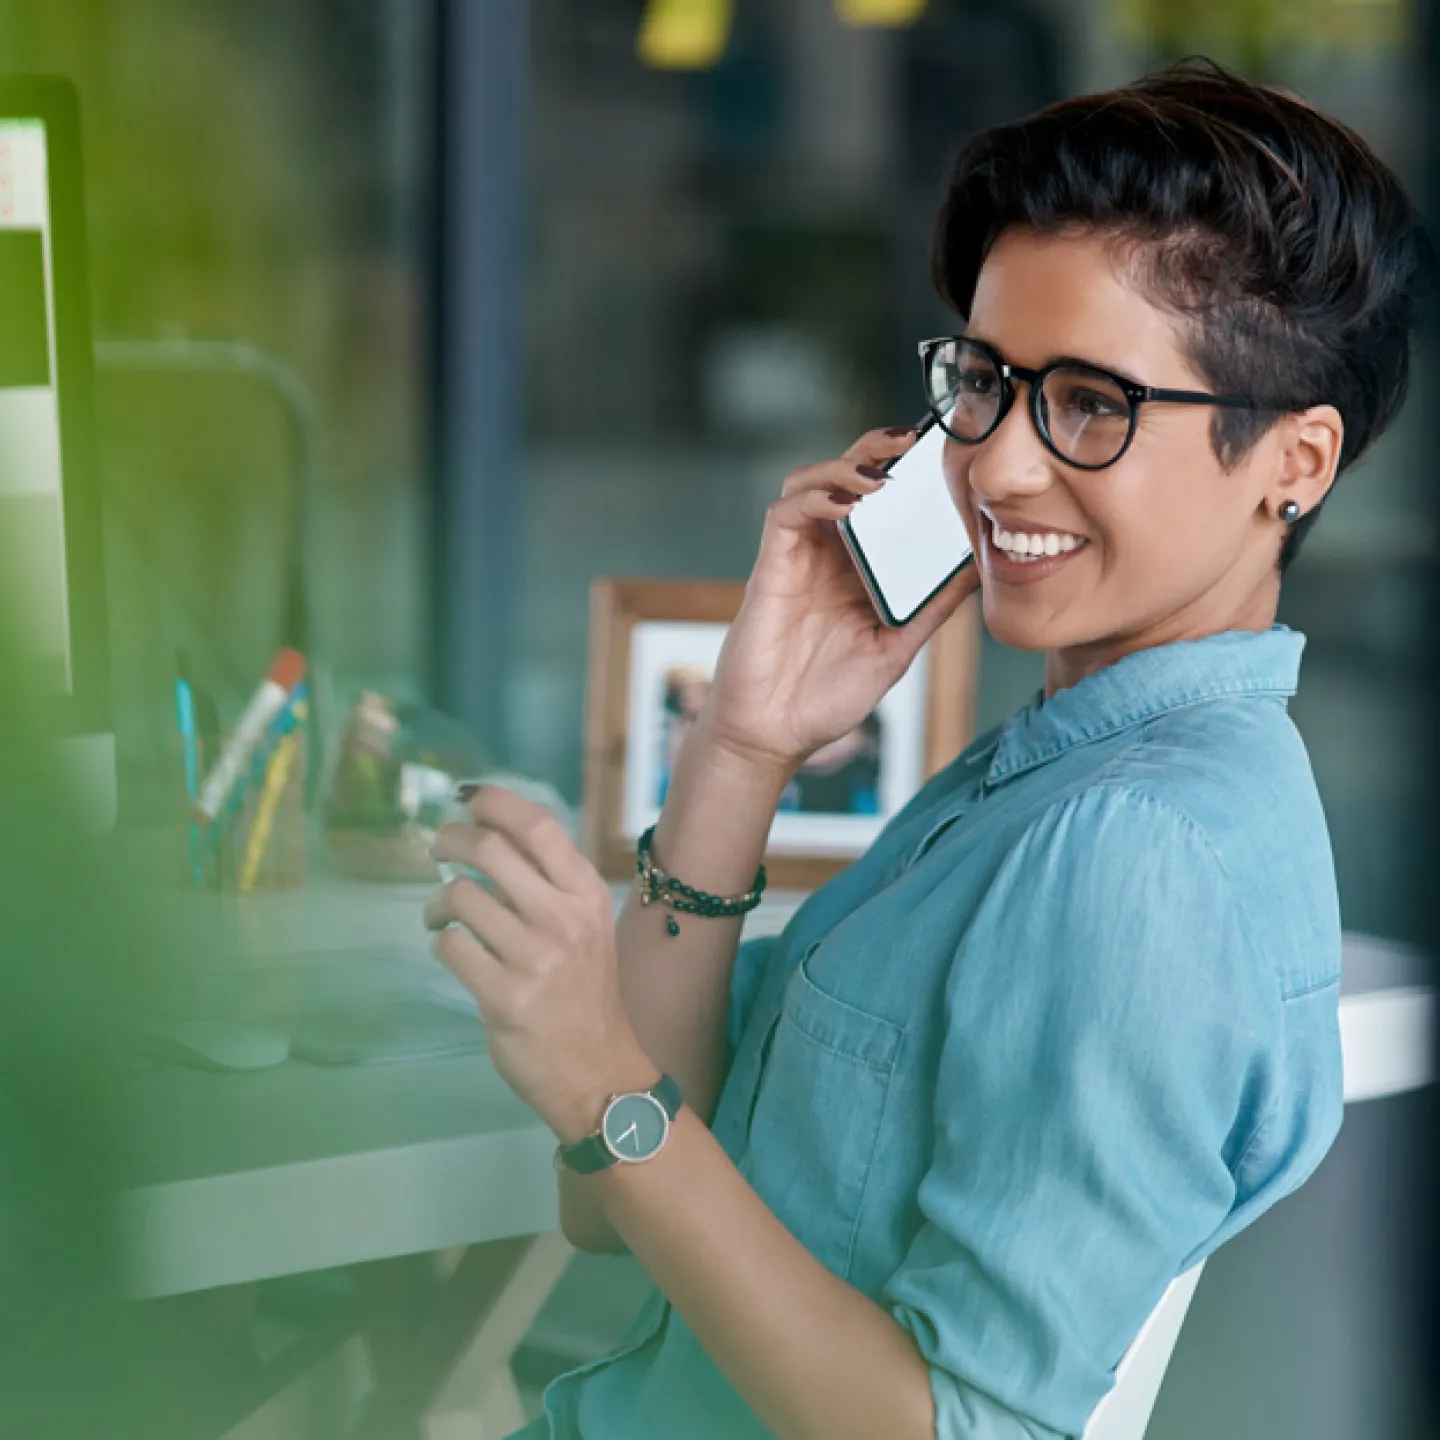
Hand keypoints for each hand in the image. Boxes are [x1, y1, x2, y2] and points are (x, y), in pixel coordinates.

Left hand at [424, 785, 658, 1143]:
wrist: (600, 1072)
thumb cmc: (588, 994)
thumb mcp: (586, 927)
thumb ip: (548, 886)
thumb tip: (492, 839)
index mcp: (586, 894)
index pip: (538, 826)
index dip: (495, 801)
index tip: (464, 797)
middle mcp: (563, 918)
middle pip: (490, 848)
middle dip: (449, 839)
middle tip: (435, 850)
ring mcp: (534, 958)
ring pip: (461, 896)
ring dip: (436, 901)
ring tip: (438, 915)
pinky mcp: (504, 996)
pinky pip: (451, 947)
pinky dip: (441, 943)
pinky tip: (452, 951)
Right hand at [700, 427, 979, 775]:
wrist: (774, 735)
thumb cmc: (827, 698)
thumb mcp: (897, 649)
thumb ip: (931, 608)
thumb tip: (978, 570)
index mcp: (857, 570)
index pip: (880, 504)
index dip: (904, 472)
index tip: (941, 454)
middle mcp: (826, 556)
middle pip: (844, 478)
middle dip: (875, 448)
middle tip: (911, 438)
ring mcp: (796, 559)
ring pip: (809, 482)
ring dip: (842, 466)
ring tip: (878, 473)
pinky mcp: (770, 567)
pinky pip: (785, 513)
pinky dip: (814, 497)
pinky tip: (844, 504)